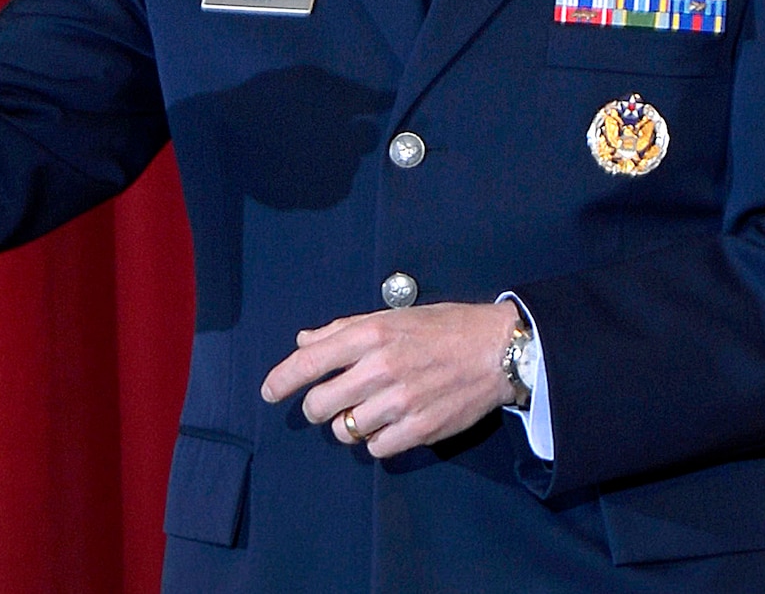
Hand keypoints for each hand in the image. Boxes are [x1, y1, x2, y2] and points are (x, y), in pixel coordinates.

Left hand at [259, 300, 518, 457]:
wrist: (496, 350)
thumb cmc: (442, 328)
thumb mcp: (390, 316)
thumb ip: (344, 329)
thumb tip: (304, 342)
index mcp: (370, 335)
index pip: (309, 362)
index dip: (281, 380)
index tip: (269, 392)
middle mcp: (380, 369)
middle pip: (319, 404)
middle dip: (315, 407)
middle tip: (326, 404)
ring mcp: (400, 402)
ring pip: (345, 430)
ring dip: (347, 424)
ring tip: (366, 410)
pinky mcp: (420, 429)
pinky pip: (375, 448)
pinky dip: (374, 440)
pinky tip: (387, 424)